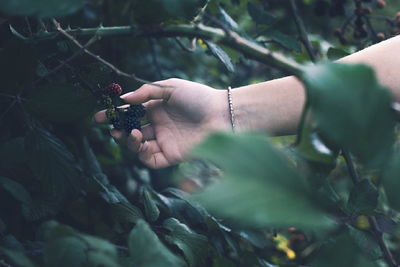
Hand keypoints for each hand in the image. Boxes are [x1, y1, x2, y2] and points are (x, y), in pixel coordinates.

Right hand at [94, 78, 230, 168]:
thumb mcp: (170, 88)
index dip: (114, 115)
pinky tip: (143, 143)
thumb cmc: (198, 97)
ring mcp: (165, 141)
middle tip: (114, 128)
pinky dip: (142, 154)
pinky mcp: (172, 155)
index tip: (97, 117)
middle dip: (119, 131)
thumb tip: (124, 99)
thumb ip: (146, 92)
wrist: (221, 114)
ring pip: (139, 147)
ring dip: (130, 142)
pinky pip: (151, 160)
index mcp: (157, 109)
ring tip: (131, 133)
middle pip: (132, 131)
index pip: (131, 113)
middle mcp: (159, 126)